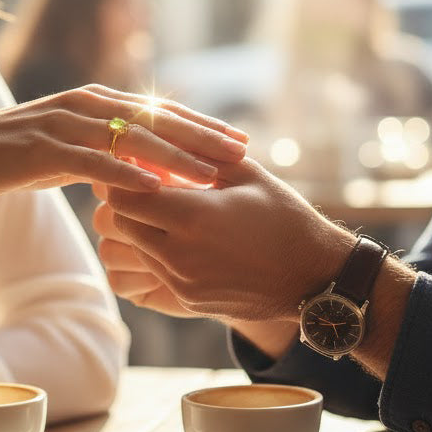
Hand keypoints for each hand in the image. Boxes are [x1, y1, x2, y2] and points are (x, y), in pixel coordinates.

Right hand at [0, 85, 247, 206]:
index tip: (240, 142)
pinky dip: (123, 174)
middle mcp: (87, 104)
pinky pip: (90, 162)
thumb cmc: (22, 157)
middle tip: (242, 153)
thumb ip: (111, 152)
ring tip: (209, 176)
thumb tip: (152, 168)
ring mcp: (64, 123)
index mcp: (98, 101)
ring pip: (129, 138)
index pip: (161, 110)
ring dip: (173, 158)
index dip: (202, 125)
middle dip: (202, 136)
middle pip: (155, 119)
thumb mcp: (75, 151)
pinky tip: (153, 189)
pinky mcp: (43, 148)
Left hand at [98, 157, 355, 322]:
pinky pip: (147, 273)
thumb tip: (155, 132)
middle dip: (125, 201)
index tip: (136, 164)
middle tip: (145, 184)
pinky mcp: (186, 300)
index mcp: (193, 216)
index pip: (124, 194)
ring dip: (136, 228)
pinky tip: (177, 238)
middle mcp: (180, 254)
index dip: (123, 177)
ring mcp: (181, 282)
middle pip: (117, 223)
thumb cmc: (282, 215)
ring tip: (162, 211)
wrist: (313, 277)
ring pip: (127, 250)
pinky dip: (151, 253)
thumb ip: (195, 152)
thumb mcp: (245, 172)